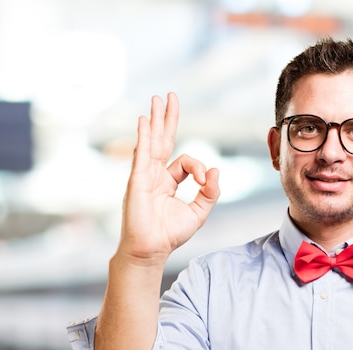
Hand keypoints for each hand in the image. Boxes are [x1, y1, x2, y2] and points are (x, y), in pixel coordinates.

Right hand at [118, 93, 219, 264]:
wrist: (151, 249)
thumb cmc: (170, 234)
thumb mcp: (198, 212)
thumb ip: (209, 192)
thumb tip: (216, 169)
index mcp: (168, 182)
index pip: (185, 162)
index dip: (199, 168)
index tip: (205, 180)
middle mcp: (154, 175)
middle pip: (162, 140)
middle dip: (167, 119)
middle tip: (170, 97)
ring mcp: (144, 176)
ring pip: (151, 142)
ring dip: (155, 120)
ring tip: (158, 99)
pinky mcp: (137, 180)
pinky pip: (141, 154)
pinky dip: (143, 136)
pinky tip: (144, 120)